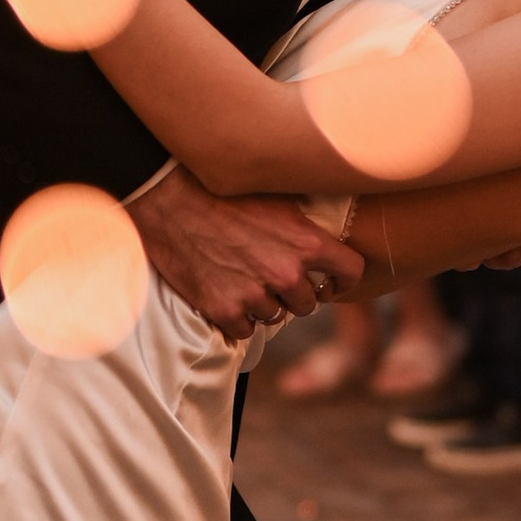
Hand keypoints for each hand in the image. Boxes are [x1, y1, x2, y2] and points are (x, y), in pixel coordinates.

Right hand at [129, 167, 362, 343]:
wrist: (169, 198)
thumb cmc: (221, 190)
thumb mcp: (276, 198)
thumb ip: (304, 225)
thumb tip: (328, 235)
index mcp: (306, 242)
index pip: (351, 272)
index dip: (344, 280)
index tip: (332, 282)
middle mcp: (285, 273)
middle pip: (309, 303)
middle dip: (295, 294)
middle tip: (273, 279)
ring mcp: (254, 294)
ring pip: (275, 316)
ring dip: (264, 305)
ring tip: (243, 281)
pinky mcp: (223, 309)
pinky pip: (245, 330)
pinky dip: (238, 318)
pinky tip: (226, 296)